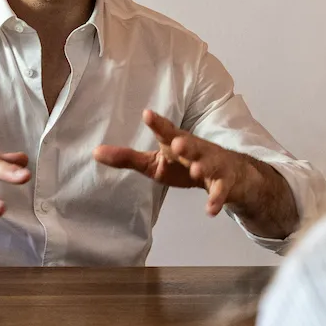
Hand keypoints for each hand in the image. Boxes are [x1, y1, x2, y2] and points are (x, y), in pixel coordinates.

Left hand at [93, 109, 254, 217]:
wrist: (230, 174)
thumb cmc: (185, 164)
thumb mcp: (155, 162)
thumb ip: (127, 159)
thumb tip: (94, 153)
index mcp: (177, 142)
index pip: (166, 131)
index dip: (158, 123)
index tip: (147, 114)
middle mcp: (196, 150)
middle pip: (192, 145)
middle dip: (186, 144)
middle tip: (177, 143)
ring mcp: (213, 165)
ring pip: (210, 165)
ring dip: (203, 167)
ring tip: (196, 171)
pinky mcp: (224, 183)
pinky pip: (221, 191)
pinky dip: (216, 200)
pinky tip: (211, 210)